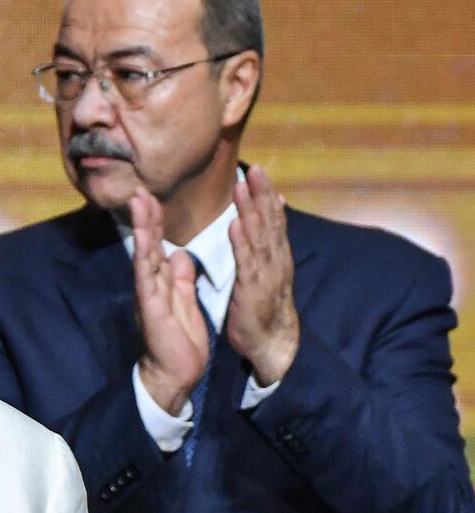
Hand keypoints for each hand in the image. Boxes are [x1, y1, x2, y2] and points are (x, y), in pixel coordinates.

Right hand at [130, 187, 210, 414]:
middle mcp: (151, 284)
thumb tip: (181, 254)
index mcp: (162, 282)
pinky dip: (145, 256)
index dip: (155, 221)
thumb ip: (182, 278)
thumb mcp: (185, 302)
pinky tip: (143, 239)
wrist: (175, 374)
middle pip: (147, 243)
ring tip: (138, 202)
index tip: (152, 196)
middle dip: (145, 216)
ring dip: (141, 227)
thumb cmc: (180, 342)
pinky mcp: (151, 307)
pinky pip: (147, 277)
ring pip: (144, 254)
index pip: (159, 245)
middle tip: (139, 189)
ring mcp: (148, 294)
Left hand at [227, 165, 299, 384]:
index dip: (265, 195)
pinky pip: (246, 262)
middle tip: (255, 170)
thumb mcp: (266, 270)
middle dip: (261, 195)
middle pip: (269, 222)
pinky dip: (241, 243)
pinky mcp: (252, 289)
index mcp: (276, 255)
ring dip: (250, 211)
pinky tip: (235, 225)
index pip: (272, 220)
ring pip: (258, 237)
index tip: (257, 172)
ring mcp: (266, 274)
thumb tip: (271, 214)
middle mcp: (275, 260)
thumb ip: (267, 243)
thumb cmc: (264, 305)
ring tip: (242, 188)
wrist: (272, 342)